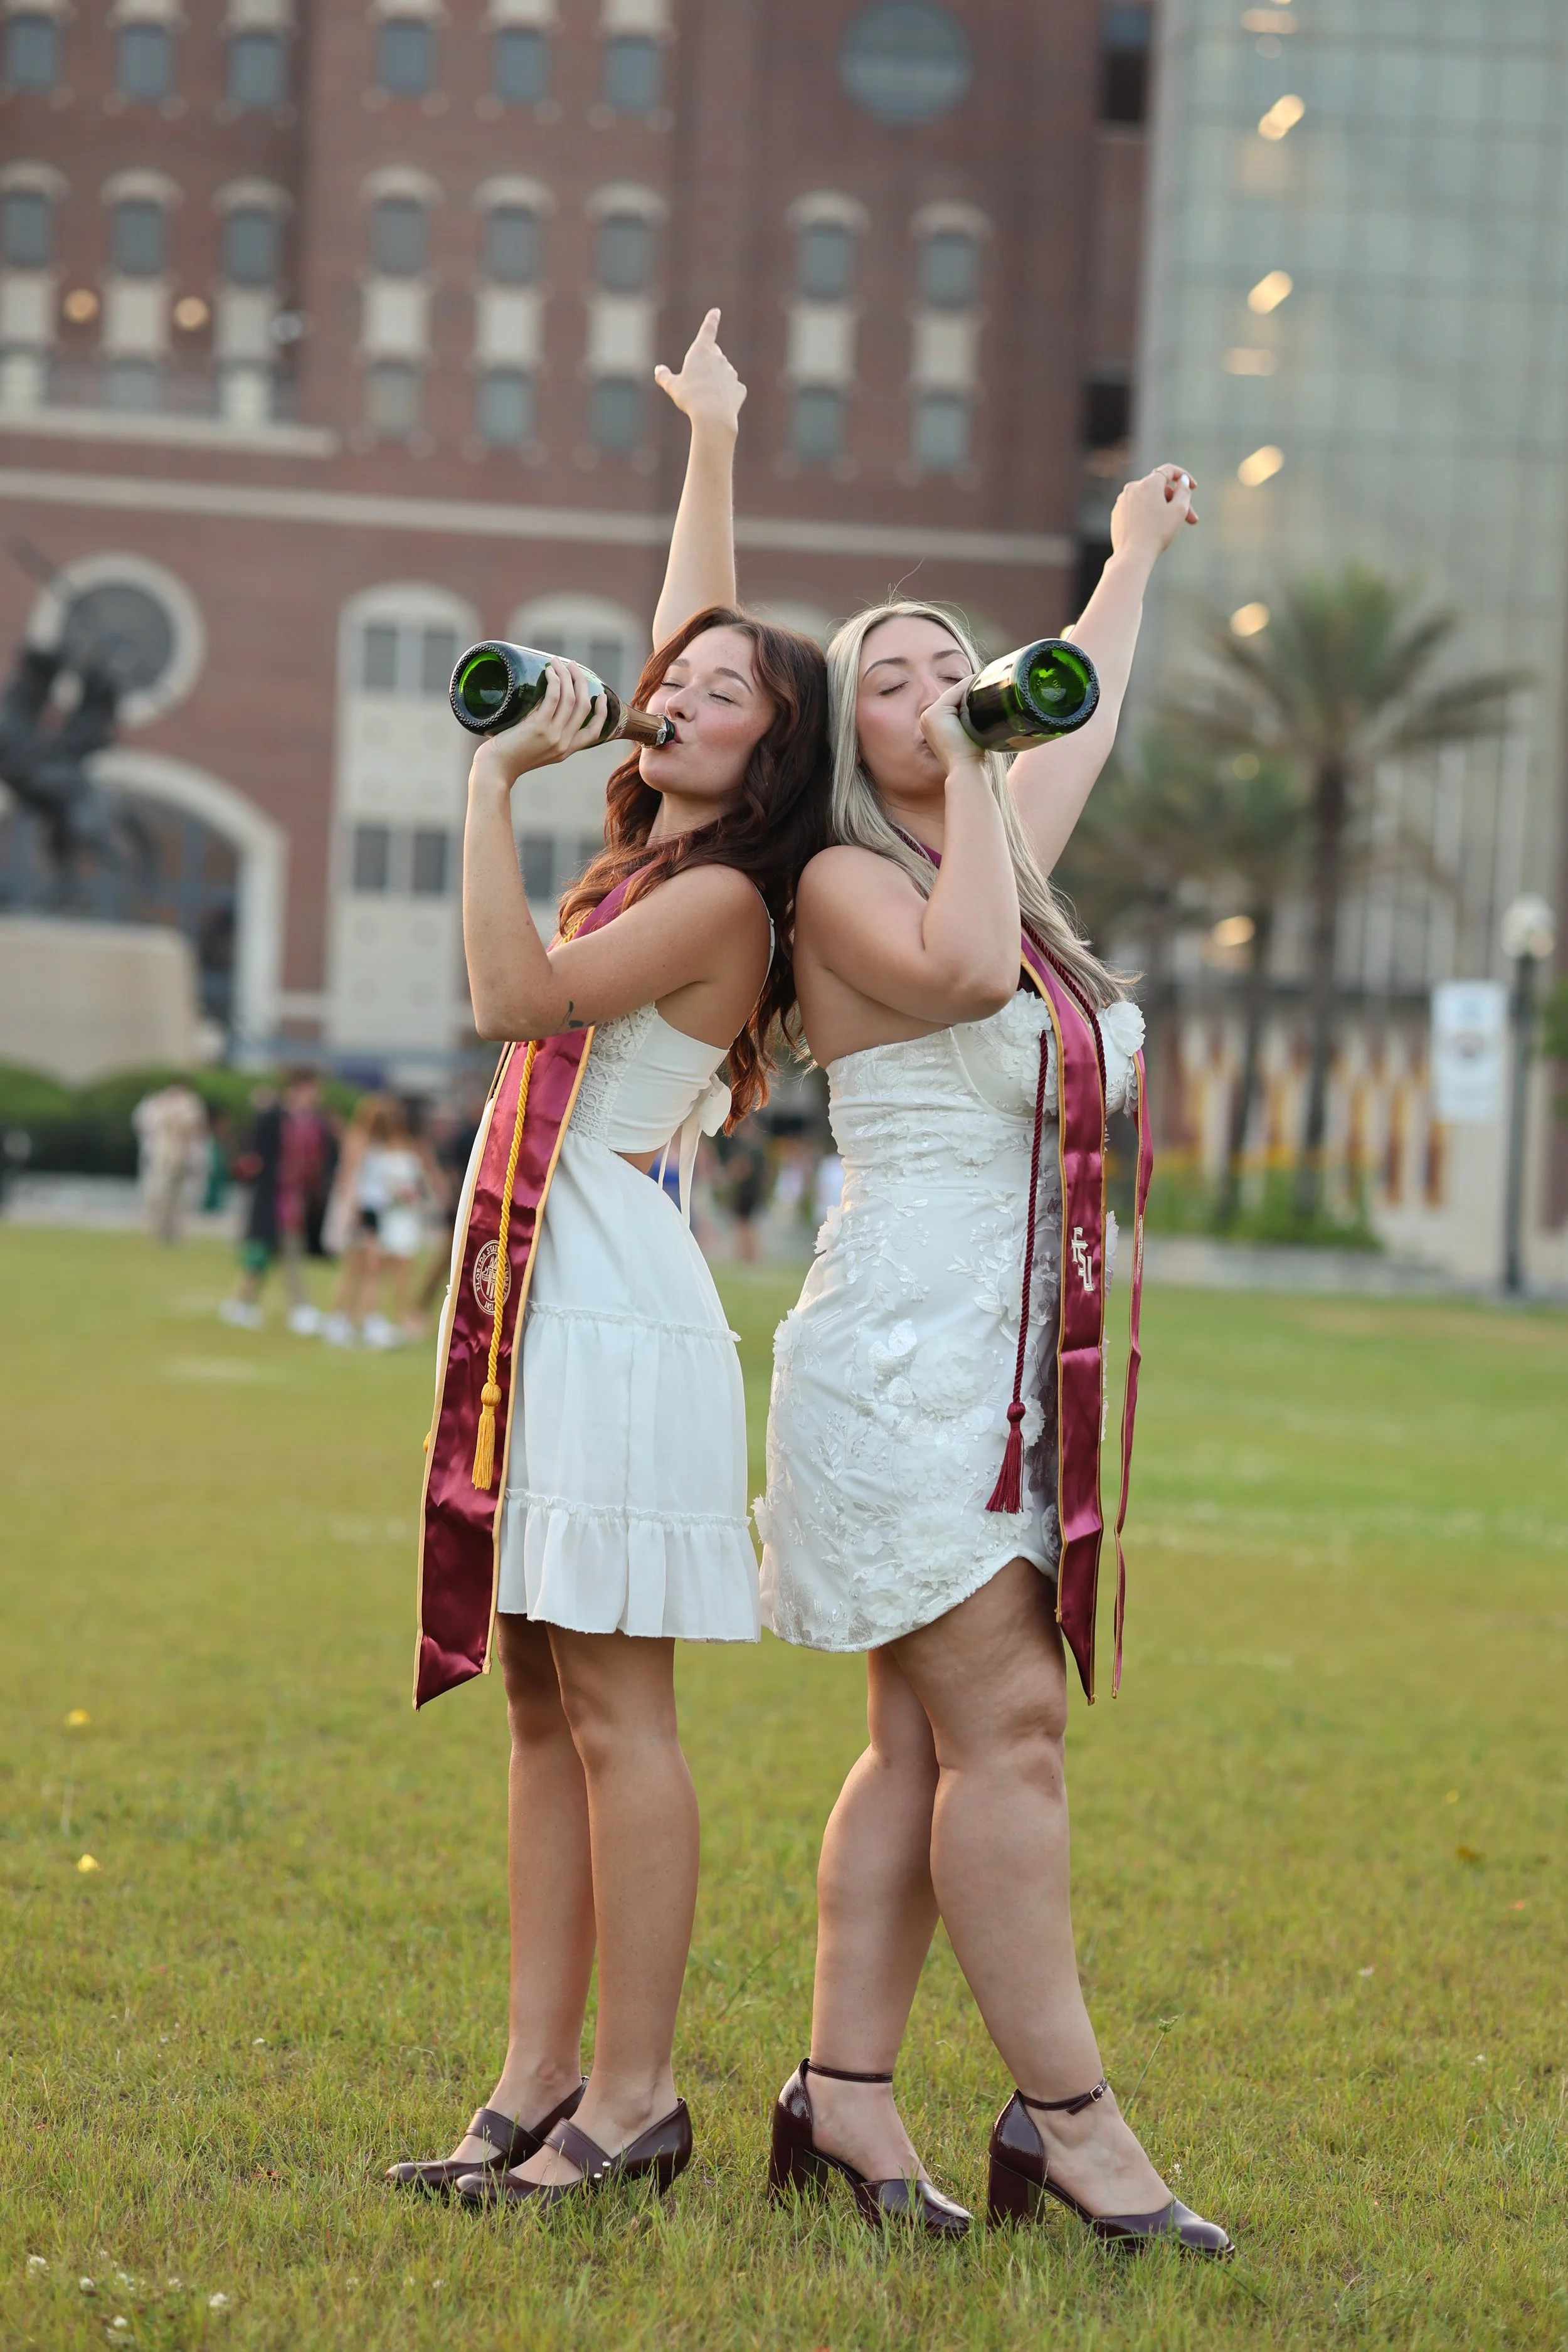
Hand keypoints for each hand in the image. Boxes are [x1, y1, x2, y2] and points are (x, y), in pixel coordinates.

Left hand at [469, 659, 601, 792]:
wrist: (495, 770)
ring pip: (570, 698)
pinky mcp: (539, 727)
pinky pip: (553, 697)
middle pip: (583, 706)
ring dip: (566, 675)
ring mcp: (553, 735)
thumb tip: (542, 709)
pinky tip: (549, 671)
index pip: (594, 731)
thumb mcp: (535, 749)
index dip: (602, 711)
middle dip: (580, 681)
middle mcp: (564, 743)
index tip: (600, 695)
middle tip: (571, 665)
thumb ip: (544, 735)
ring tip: (556, 662)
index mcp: (566, 750)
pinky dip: (554, 680)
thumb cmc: (508, 758)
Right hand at [654, 307, 745, 434]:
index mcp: (701, 351)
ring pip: (723, 372)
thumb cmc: (691, 399)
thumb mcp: (672, 387)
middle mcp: (719, 358)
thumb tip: (659, 370)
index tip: (716, 311)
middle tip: (697, 381)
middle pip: (714, 354)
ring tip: (706, 397)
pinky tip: (719, 405)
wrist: (713, 417)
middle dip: (707, 362)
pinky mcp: (740, 388)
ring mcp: (731, 373)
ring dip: (716, 380)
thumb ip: (665, 377)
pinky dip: (726, 395)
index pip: (708, 330)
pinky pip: (732, 389)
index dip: (711, 320)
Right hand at [919, 677, 984, 777]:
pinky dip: (967, 688)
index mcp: (932, 723)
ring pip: (953, 694)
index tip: (985, 688)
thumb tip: (981, 704)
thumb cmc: (970, 754)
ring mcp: (929, 714)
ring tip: (987, 682)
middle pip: (951, 696)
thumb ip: (966, 719)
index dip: (967, 694)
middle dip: (968, 690)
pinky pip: (954, 693)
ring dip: (969, 687)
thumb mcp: (966, 732)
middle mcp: (927, 717)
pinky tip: (980, 683)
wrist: (965, 767)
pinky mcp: (935, 713)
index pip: (951, 702)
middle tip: (989, 682)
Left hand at [1109, 464, 1198, 560]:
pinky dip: (1147, 514)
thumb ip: (1184, 490)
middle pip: (1159, 488)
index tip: (1193, 487)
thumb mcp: (1179, 510)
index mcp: (1149, 483)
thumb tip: (1181, 479)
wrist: (1133, 555)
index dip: (1183, 476)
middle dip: (1176, 501)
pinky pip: (1136, 509)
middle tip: (1190, 519)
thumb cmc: (1158, 533)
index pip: (1168, 470)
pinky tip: (1153, 529)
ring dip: (1162, 508)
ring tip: (1171, 526)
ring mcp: (1122, 501)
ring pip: (1148, 499)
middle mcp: (1133, 487)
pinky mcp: (1117, 514)